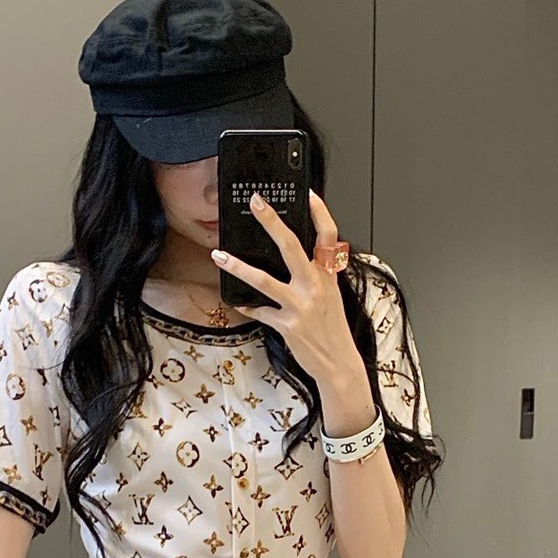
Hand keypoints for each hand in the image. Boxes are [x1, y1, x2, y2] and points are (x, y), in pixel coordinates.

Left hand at [212, 189, 365, 389]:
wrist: (338, 363)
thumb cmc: (333, 330)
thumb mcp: (332, 296)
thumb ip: (317, 275)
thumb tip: (297, 258)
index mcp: (328, 276)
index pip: (328, 236)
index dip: (320, 213)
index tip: (308, 194)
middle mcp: (314, 286)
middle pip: (290, 246)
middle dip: (271, 221)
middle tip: (256, 203)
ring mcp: (300, 306)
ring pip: (264, 280)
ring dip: (238, 266)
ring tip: (219, 256)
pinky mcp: (287, 325)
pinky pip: (259, 311)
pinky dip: (246, 305)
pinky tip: (236, 301)